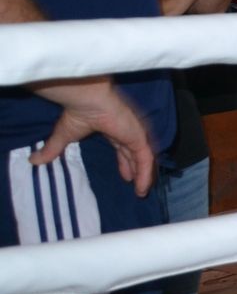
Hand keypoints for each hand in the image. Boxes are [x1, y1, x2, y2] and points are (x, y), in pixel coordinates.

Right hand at [31, 77, 155, 192]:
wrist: (86, 100)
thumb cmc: (77, 113)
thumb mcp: (64, 135)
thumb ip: (53, 149)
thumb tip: (33, 160)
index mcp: (113, 128)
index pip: (123, 148)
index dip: (125, 163)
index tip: (126, 176)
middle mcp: (127, 131)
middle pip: (135, 154)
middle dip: (136, 170)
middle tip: (136, 186)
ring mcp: (135, 133)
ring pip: (143, 159)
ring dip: (143, 175)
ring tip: (141, 192)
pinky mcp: (138, 137)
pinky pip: (146, 159)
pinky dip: (145, 173)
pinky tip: (142, 187)